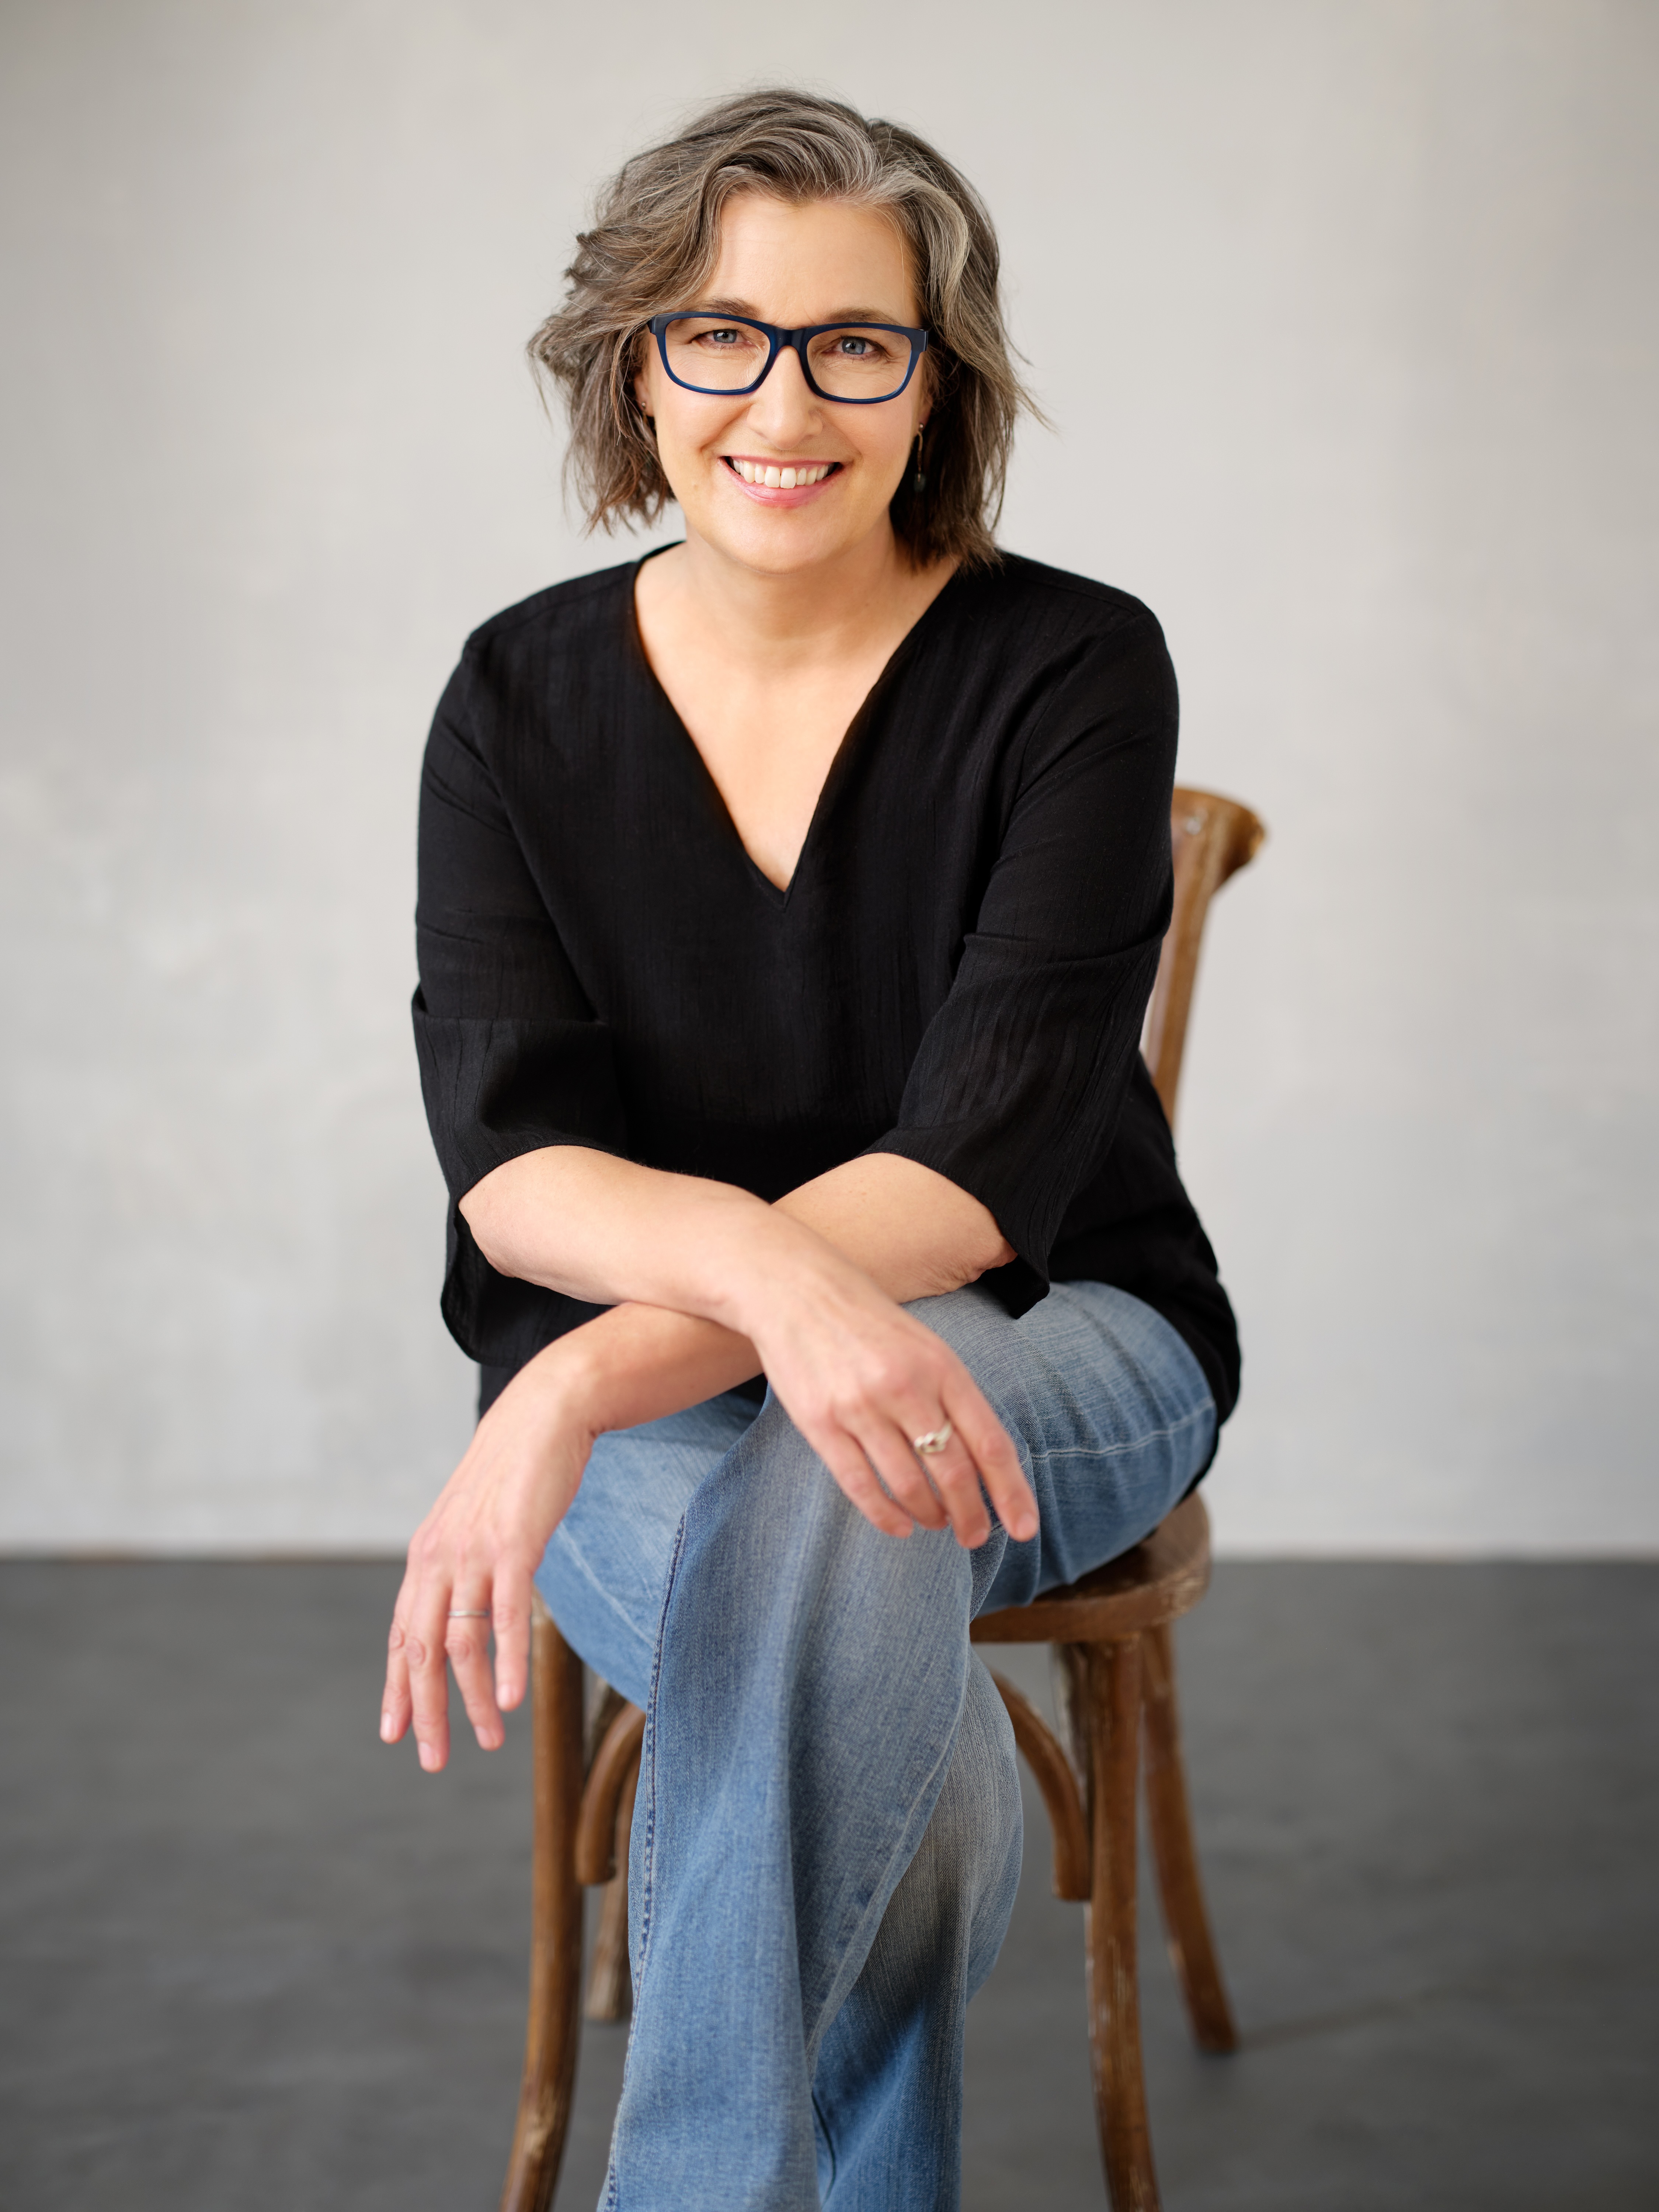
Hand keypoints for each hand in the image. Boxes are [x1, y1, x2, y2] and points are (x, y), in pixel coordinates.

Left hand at [379, 1349, 593, 1773]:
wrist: (544, 1415)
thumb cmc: (514, 1471)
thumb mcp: (474, 1520)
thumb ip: (462, 1562)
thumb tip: (465, 1603)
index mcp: (426, 1555)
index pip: (402, 1635)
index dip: (396, 1686)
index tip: (394, 1732)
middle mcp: (440, 1558)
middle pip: (421, 1651)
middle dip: (425, 1711)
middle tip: (432, 1758)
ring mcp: (475, 1553)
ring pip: (462, 1644)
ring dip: (473, 1700)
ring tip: (487, 1739)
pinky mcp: (514, 1546)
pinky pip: (505, 1616)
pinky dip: (507, 1663)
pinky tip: (511, 1700)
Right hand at [735, 1229, 1037, 1553]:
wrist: (795, 1289)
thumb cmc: (867, 1322)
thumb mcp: (925, 1346)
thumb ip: (952, 1396)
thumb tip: (982, 1460)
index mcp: (941, 1366)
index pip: (989, 1441)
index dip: (1011, 1491)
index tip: (1023, 1529)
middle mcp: (906, 1387)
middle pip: (953, 1471)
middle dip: (972, 1515)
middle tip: (975, 1537)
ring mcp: (861, 1406)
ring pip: (909, 1484)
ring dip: (930, 1514)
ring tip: (936, 1522)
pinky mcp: (821, 1423)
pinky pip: (861, 1485)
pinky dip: (885, 1515)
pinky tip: (899, 1526)